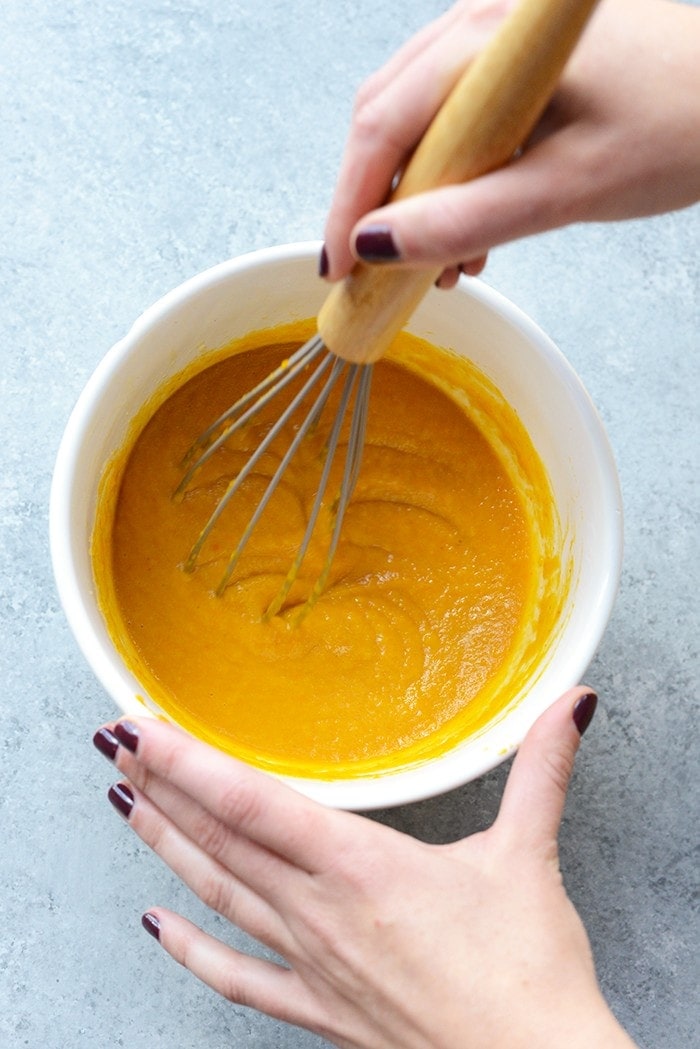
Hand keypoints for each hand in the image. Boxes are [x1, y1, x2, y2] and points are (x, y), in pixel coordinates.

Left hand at [93, 688, 635, 1048]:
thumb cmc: (525, 976)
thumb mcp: (528, 855)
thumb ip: (540, 769)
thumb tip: (572, 705)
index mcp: (358, 864)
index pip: (251, 801)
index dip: (188, 762)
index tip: (141, 728)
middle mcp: (318, 910)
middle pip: (217, 839)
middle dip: (160, 787)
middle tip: (115, 743)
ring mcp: (310, 964)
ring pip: (217, 895)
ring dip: (164, 847)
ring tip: (122, 806)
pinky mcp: (318, 1010)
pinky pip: (238, 977)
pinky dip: (192, 950)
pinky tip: (157, 926)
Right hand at [321, 0, 699, 286]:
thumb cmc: (682, 124)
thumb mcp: (568, 187)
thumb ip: (468, 218)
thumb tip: (378, 246)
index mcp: (491, 43)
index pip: (383, 125)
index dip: (350, 204)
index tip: (339, 269)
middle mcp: (483, 27)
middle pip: (387, 118)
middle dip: (374, 202)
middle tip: (373, 273)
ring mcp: (497, 43)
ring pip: (417, 123)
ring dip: (415, 199)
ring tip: (439, 266)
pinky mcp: (515, 67)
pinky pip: (455, 122)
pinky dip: (450, 181)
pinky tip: (471, 231)